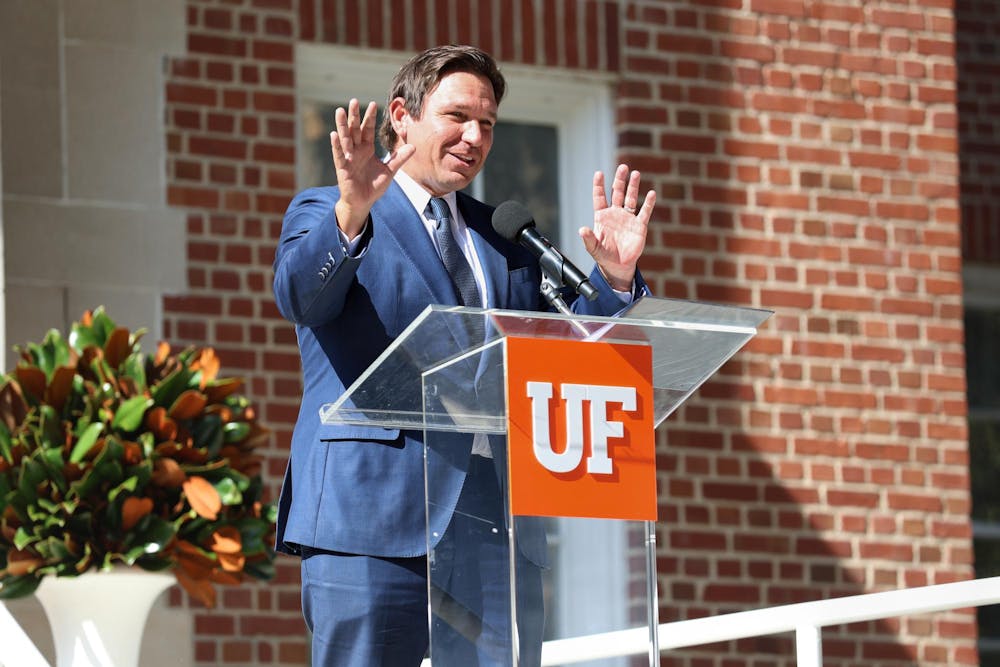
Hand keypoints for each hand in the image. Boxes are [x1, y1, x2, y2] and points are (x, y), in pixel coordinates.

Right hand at [329, 99, 414, 236]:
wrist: (363, 202)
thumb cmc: (373, 185)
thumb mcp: (390, 171)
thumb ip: (400, 159)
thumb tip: (413, 146)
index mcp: (367, 149)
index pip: (368, 130)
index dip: (370, 117)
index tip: (373, 103)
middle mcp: (356, 150)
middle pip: (355, 129)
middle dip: (354, 116)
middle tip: (353, 100)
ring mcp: (348, 158)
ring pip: (345, 138)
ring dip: (342, 125)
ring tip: (340, 110)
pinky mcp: (342, 168)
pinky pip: (339, 155)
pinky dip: (336, 145)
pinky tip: (334, 134)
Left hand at [580, 164, 655, 291]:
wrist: (618, 266)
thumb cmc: (604, 256)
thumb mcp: (593, 248)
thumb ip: (588, 238)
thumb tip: (582, 229)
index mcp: (602, 216)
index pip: (600, 197)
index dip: (599, 186)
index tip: (599, 174)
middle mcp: (615, 213)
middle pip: (617, 192)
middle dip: (619, 180)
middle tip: (623, 167)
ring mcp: (628, 218)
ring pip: (631, 198)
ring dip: (633, 186)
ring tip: (635, 173)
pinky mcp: (639, 225)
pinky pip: (644, 212)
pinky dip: (648, 203)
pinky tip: (651, 193)